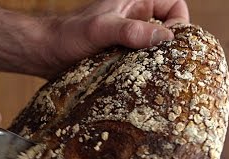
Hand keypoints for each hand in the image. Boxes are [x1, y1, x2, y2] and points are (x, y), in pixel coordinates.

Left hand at [44, 0, 188, 77]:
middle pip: (169, 28)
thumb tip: (165, 38)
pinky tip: (142, 80)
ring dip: (158, 60)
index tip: (171, 43)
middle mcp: (135, 18)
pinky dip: (145, 69)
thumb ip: (130, 30)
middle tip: (169, 63)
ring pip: (156, 46)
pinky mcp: (122, 54)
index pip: (174, 5)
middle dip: (171, 44)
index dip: (179, 22)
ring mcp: (129, 37)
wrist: (48, 52)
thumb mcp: (100, 29)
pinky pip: (143, 60)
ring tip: (156, 74)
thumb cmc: (69, 35)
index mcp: (135, 2)